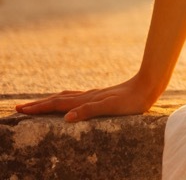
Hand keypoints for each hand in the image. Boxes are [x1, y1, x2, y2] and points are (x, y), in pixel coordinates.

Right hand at [15, 75, 158, 122]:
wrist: (149, 84)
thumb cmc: (132, 100)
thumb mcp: (111, 107)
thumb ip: (90, 110)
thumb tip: (66, 117)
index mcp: (86, 100)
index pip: (57, 104)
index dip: (39, 107)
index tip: (21, 110)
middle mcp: (88, 96)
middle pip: (58, 99)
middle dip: (39, 104)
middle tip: (20, 108)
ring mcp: (95, 95)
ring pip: (67, 97)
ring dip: (51, 101)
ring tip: (39, 104)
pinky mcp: (103, 96)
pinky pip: (78, 97)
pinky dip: (66, 99)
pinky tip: (70, 102)